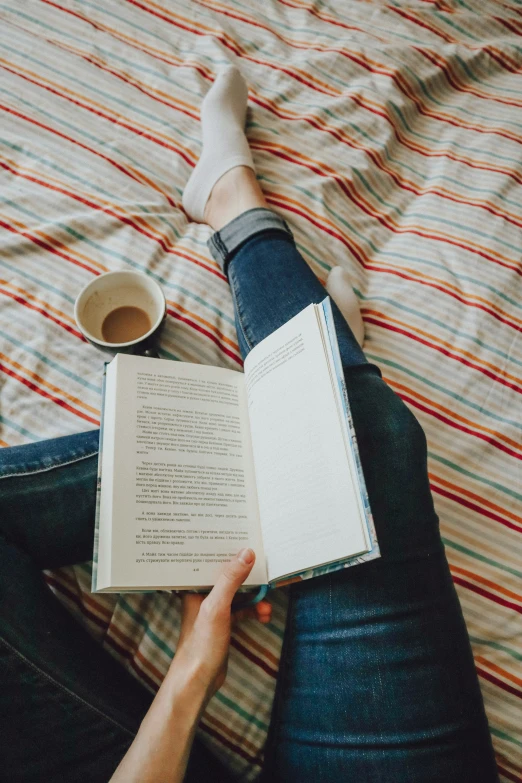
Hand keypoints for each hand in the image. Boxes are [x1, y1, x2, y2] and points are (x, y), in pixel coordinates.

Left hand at [169, 548, 271, 703]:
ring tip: (267, 607)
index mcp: (194, 586)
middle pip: (229, 577)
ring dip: (255, 598)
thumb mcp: (217, 608)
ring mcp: (213, 609)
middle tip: (266, 576)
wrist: (198, 682)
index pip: (212, 561)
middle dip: (249, 578)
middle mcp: (202, 595)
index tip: (250, 544)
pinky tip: (264, 616)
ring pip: (238, 594)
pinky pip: (242, 609)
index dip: (230, 552)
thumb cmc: (200, 645)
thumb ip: (230, 579)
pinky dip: (254, 611)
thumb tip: (247, 553)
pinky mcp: (223, 623)